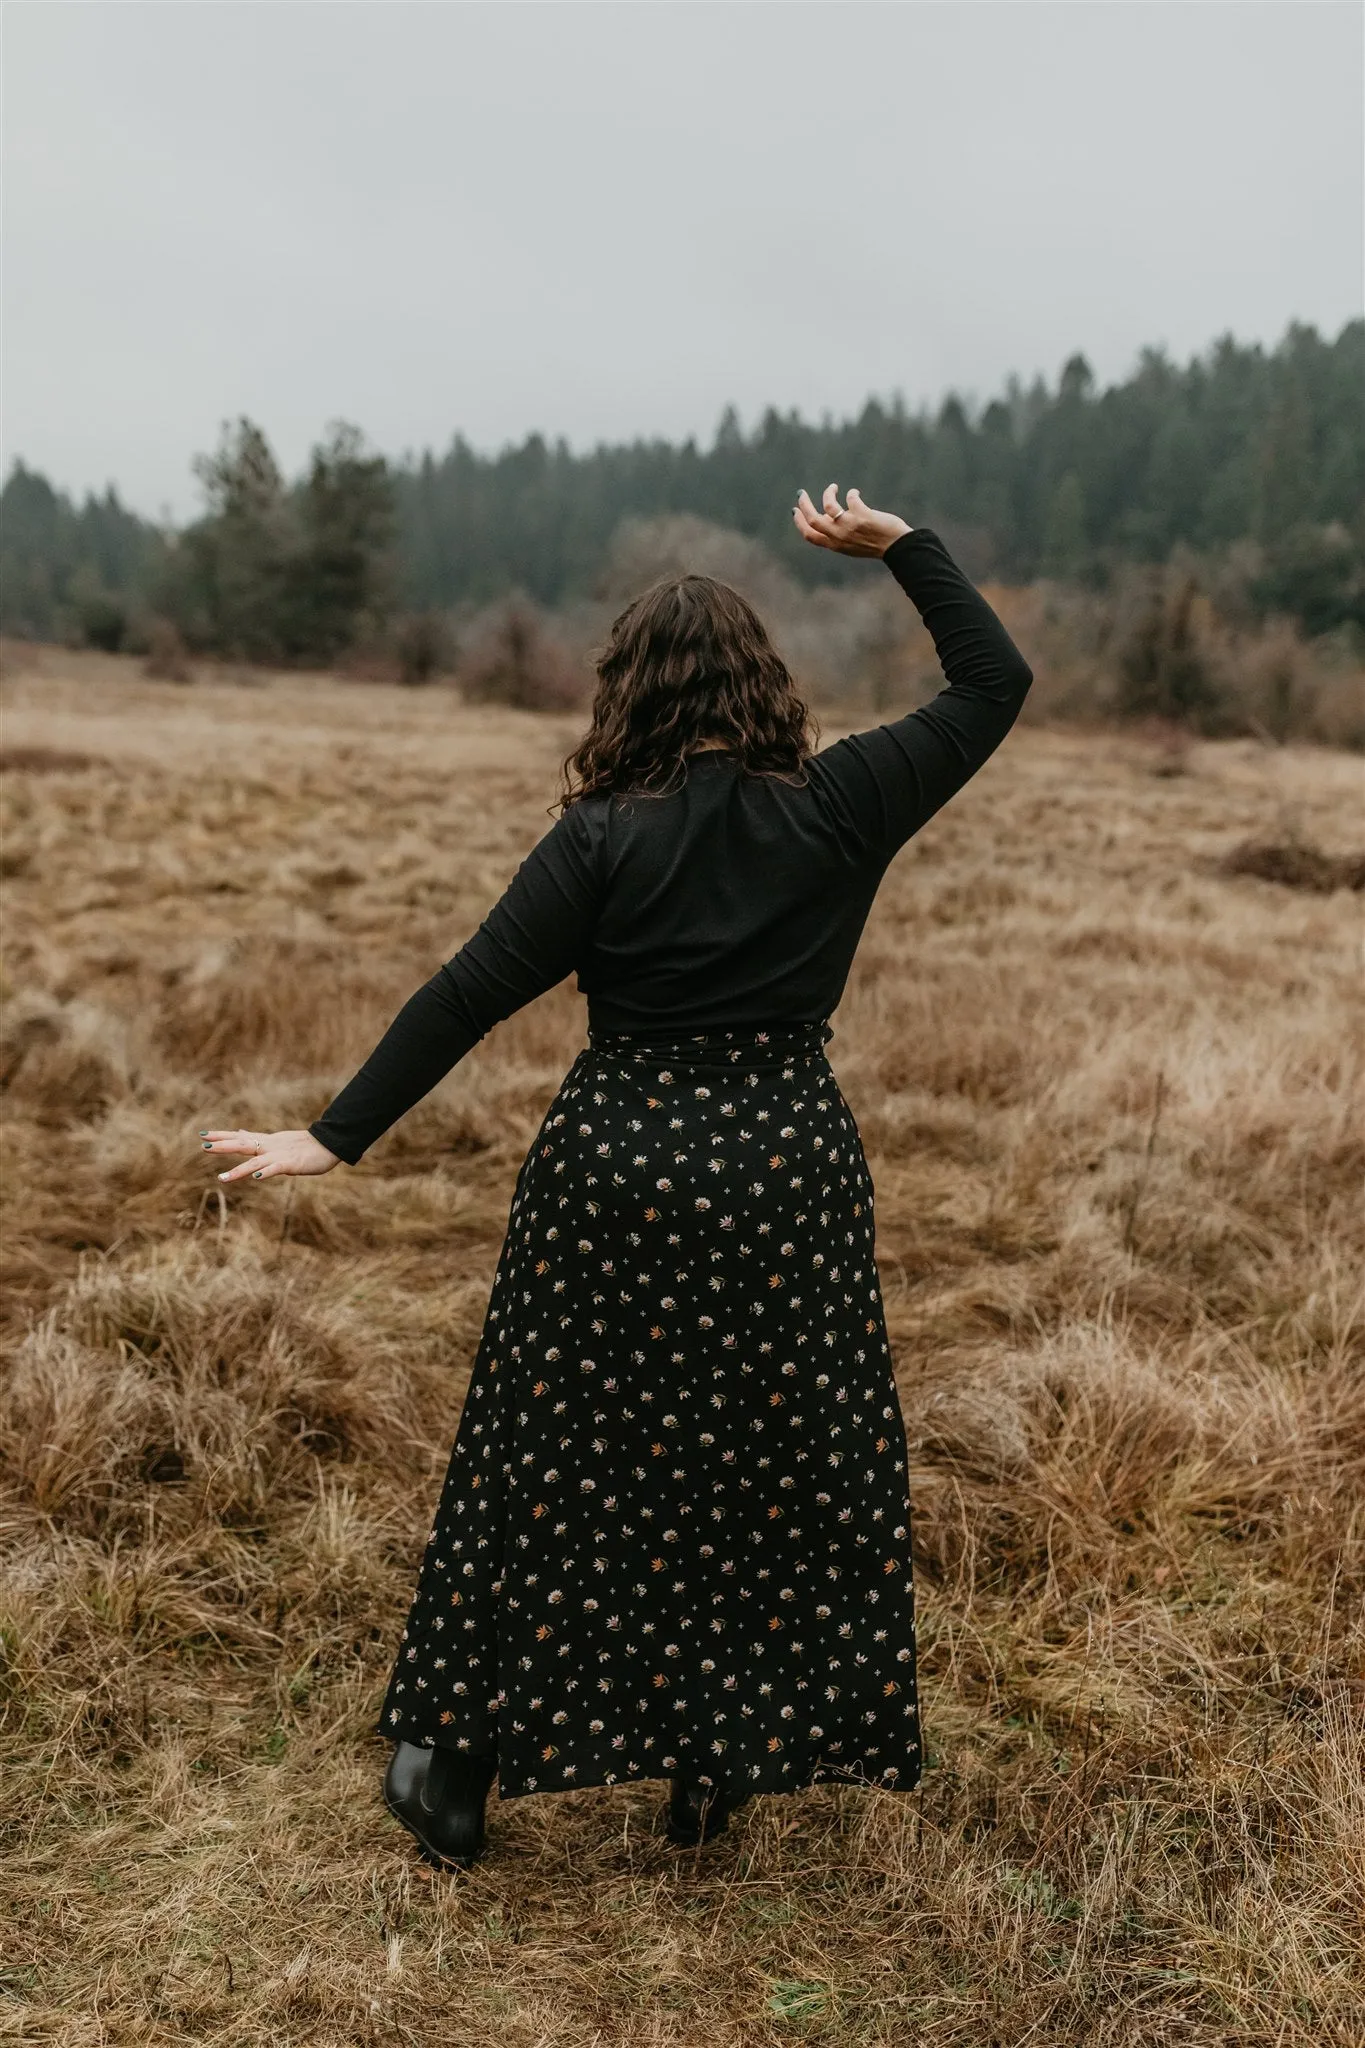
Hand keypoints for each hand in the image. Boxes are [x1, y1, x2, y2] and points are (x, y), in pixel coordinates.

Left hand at [199, 1127, 340, 1182]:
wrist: (328, 1145)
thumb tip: (240, 1132)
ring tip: (222, 1178)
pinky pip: (277, 1168)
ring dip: (238, 1170)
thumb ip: (256, 1138)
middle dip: (224, 1146)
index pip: (239, 1137)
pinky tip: (256, 1178)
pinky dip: (266, 1172)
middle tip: (204, 1147)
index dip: (221, 1136)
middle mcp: (269, 1146)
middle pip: (243, 1145)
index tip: (202, 1135)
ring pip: (256, 1162)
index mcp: (265, 1142)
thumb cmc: (303, 1145)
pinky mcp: (292, 1164)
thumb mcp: (276, 1140)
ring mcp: (280, 1155)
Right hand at [793, 484, 910, 557]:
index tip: (795, 511)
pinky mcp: (861, 515)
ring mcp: (850, 525)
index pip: (810, 535)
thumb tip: (824, 514)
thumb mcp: (850, 544)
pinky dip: (852, 493)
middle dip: (804, 505)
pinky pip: (850, 498)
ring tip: (833, 487)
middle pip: (813, 519)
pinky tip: (856, 493)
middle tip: (801, 493)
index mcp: (835, 545)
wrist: (896, 547)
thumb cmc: (874, 544)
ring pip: (829, 505)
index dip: (800, 522)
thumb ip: (836, 532)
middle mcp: (839, 536)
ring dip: (828, 493)